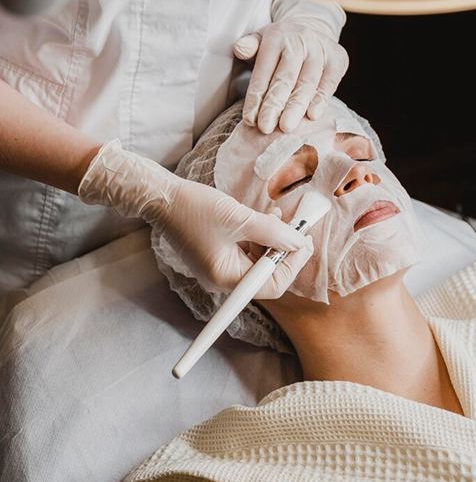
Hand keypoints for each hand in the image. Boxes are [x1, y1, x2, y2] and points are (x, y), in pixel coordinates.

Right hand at [78, 139, 312, 297]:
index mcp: (226, 278)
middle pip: (265, 274)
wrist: (161, 197)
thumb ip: (273, 232)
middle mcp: (222, 279)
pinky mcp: (215, 253)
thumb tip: (299, 242)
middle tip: (298, 226)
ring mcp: (218, 267)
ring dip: (271, 240)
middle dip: (283, 250)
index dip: (294, 263)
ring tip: (278, 216)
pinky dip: (257, 237)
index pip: (272, 284)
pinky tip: (263, 219)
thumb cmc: (195, 208)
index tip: (306, 240)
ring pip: (257, 260)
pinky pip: (245, 251)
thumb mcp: (240, 218)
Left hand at [235, 20, 348, 134]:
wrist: (312, 29)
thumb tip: (240, 48)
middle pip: (285, 78)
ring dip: (296, 107)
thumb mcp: (260, 40)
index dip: (256, 97)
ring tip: (286, 127)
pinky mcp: (337, 59)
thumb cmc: (280, 45)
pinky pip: (329, 82)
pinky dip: (321, 100)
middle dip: (274, 105)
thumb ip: (248, 46)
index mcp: (276, 36)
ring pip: (307, 82)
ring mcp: (320, 49)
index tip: (250, 120)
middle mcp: (299, 40)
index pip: (263, 71)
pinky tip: (312, 116)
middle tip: (266, 128)